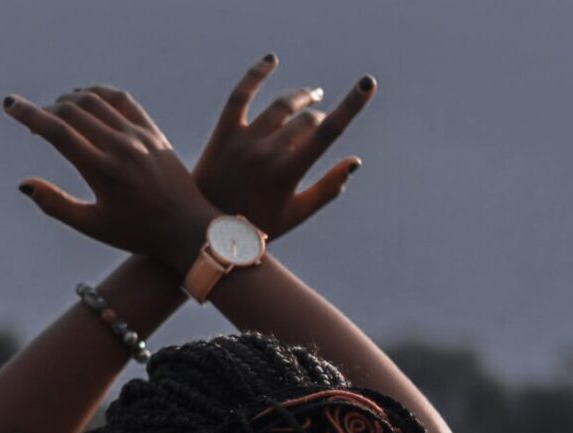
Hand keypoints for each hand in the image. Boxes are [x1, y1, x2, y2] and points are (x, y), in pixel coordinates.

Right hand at [4, 89, 219, 275]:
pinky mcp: (153, 132)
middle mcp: (120, 148)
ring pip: (95, 100)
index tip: (9, 105)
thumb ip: (55, 205)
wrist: (188, 230)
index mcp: (102, 171)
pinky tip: (86, 100)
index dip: (29, 115)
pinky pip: (121, 100)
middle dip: (46, 110)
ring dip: (69, 99)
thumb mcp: (92, 226)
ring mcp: (139, 137)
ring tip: (56, 111)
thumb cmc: (137, 233)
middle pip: (72, 111)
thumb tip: (23, 184)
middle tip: (33, 121)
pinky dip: (98, 94)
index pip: (57, 132)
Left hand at [193, 55, 375, 239]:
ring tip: (310, 97)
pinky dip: (256, 75)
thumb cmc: (257, 228)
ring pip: (281, 106)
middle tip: (320, 121)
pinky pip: (240, 95)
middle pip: (306, 120)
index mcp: (287, 174)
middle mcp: (266, 153)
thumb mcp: (296, 214)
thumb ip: (328, 189)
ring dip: (301, 99)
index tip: (367, 84)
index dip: (350, 106)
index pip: (326, 133)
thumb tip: (354, 160)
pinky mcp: (223, 133)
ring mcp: (243, 141)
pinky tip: (272, 60)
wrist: (205, 232)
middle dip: (319, 118)